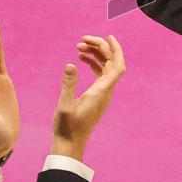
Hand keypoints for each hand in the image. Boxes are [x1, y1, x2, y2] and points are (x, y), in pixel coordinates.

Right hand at [52, 35, 126, 161]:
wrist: (69, 145)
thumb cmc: (66, 128)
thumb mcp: (64, 105)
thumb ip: (68, 84)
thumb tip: (71, 64)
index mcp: (101, 92)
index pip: (117, 66)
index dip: (116, 50)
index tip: (108, 36)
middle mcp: (105, 92)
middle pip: (111, 64)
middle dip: (100, 48)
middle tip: (82, 39)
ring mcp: (102, 95)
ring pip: (105, 69)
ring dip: (95, 55)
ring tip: (78, 47)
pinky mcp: (96, 97)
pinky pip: (99, 76)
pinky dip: (92, 65)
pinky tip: (80, 59)